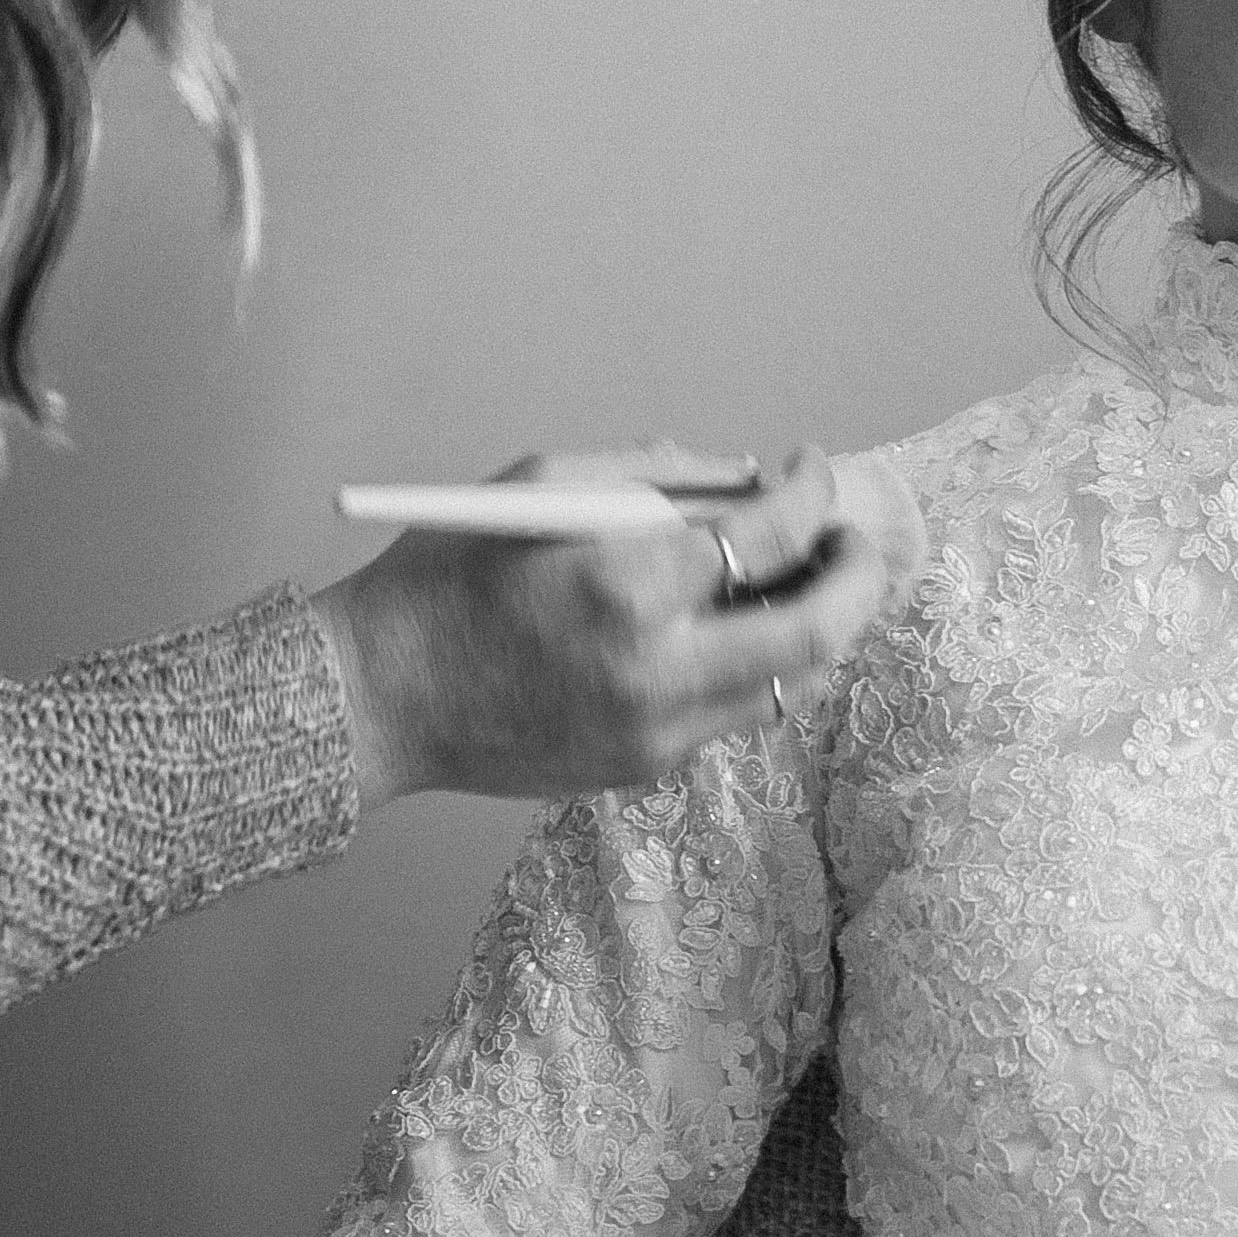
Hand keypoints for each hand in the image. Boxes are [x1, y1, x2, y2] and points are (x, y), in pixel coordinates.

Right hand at [318, 444, 925, 806]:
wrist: (380, 697)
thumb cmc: (448, 576)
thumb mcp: (542, 486)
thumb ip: (657, 475)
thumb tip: (749, 479)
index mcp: (626, 585)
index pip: (772, 535)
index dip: (813, 493)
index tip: (810, 469)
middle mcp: (656, 670)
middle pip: (817, 633)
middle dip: (856, 576)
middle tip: (852, 541)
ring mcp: (657, 732)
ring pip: (787, 682)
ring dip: (809, 624)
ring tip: (796, 579)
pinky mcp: (648, 767)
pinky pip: (731, 710)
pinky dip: (746, 662)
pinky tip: (722, 627)